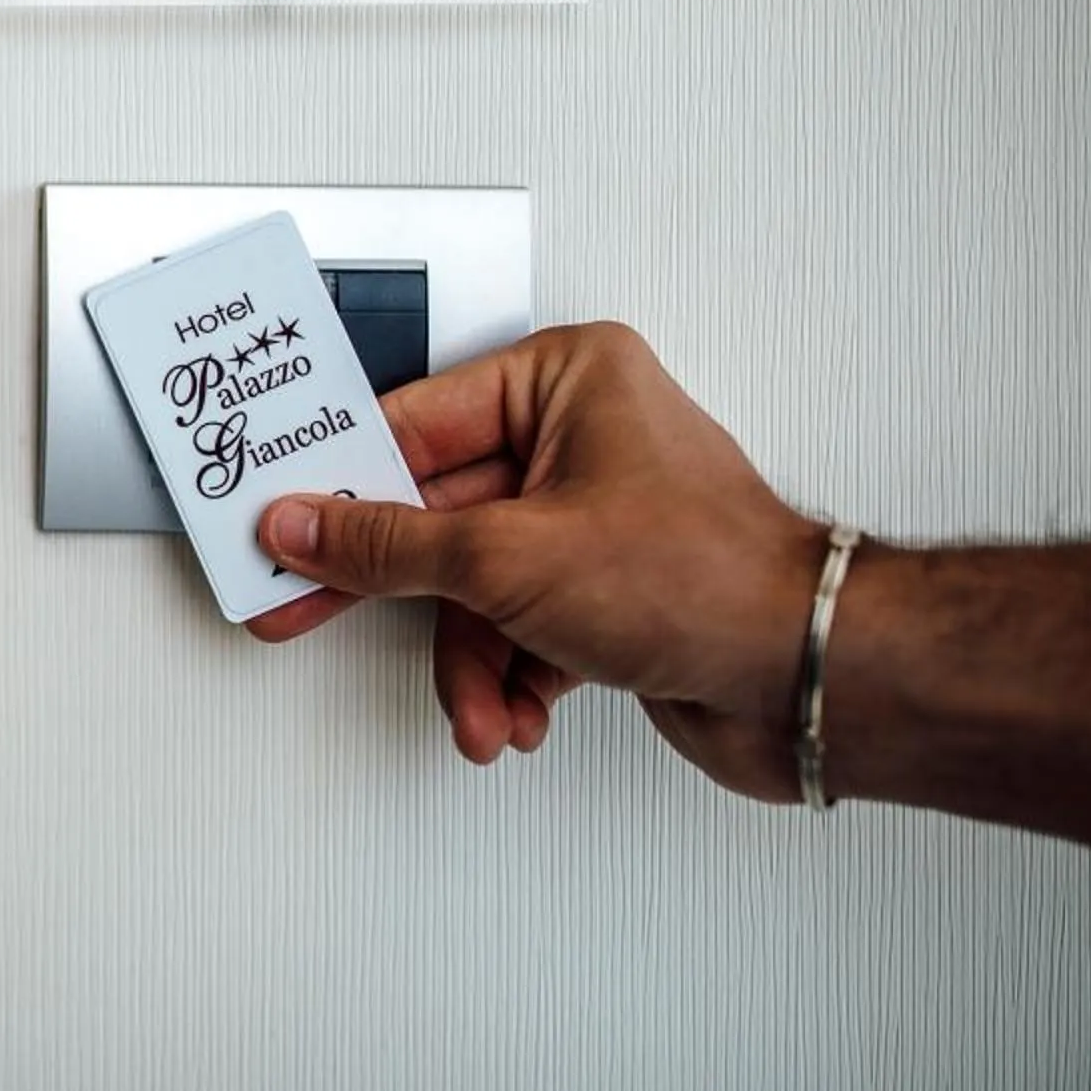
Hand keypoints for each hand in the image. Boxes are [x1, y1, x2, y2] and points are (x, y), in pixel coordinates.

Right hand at [244, 322, 827, 802]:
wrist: (812, 681)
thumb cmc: (709, 580)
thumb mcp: (507, 558)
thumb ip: (386, 545)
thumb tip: (304, 525)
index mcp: (564, 380)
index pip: (409, 426)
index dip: (336, 486)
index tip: (278, 520)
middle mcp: (579, 438)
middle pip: (434, 514)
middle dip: (400, 595)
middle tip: (304, 606)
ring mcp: (590, 517)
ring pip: (471, 586)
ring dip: (469, 660)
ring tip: (480, 705)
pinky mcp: (602, 590)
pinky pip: (514, 625)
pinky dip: (509, 677)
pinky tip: (518, 711)